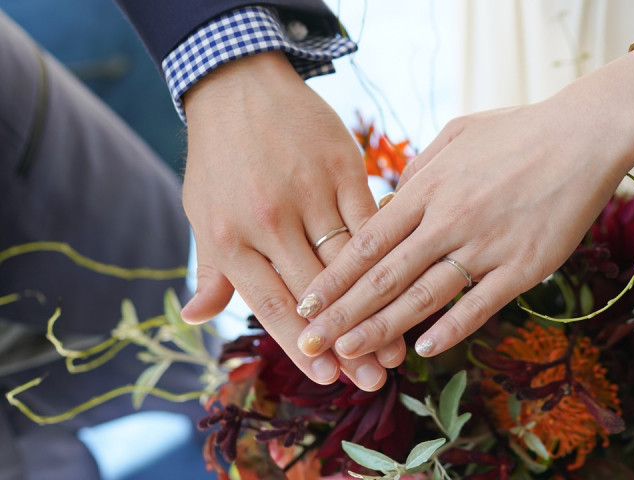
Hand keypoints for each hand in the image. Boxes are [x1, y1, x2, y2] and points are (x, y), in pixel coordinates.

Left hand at [180, 52, 404, 390]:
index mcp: (231, 237)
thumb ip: (210, 270)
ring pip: (350, 264)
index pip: (270, 303)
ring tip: (397, 346)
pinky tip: (405, 283)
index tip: (326, 377)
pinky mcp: (342, 168)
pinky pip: (369, 220)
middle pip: (316, 293)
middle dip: (346, 339)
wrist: (239, 87)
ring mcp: (309, 192)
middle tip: (373, 377)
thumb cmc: (219, 158)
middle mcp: (270, 220)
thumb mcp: (202, 213)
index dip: (300, 344)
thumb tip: (194, 316)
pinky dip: (387, 256)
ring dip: (376, 308)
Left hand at [292, 81, 633, 363]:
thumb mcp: (455, 135)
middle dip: (342, 313)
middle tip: (310, 341)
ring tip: (349, 352)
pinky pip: (480, 304)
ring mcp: (486, 245)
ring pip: (424, 296)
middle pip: (384, 276)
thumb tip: (389, 204)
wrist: (585, 134)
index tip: (306, 301)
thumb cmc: (516, 132)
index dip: (333, 277)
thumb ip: (417, 172)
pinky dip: (451, 328)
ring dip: (383, 328)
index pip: (367, 242)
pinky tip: (424, 348)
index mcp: (427, 188)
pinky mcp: (524, 266)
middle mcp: (448, 219)